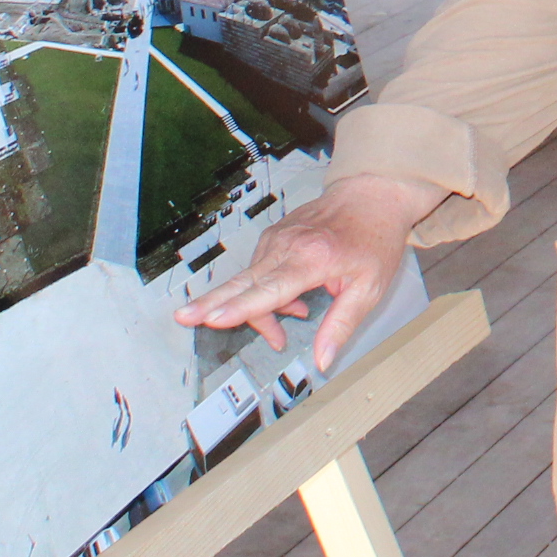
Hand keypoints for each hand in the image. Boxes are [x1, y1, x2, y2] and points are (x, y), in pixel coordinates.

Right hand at [172, 170, 443, 372]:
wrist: (371, 195)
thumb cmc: (374, 240)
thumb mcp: (370, 288)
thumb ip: (341, 326)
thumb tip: (322, 361)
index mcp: (313, 258)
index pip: (269, 289)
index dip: (239, 308)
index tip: (211, 318)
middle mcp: (288, 246)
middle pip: (243, 282)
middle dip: (211, 304)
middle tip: (182, 318)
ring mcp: (277, 239)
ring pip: (250, 282)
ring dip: (260, 310)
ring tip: (292, 320)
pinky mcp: (274, 237)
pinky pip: (258, 272)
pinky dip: (266, 293)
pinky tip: (293, 300)